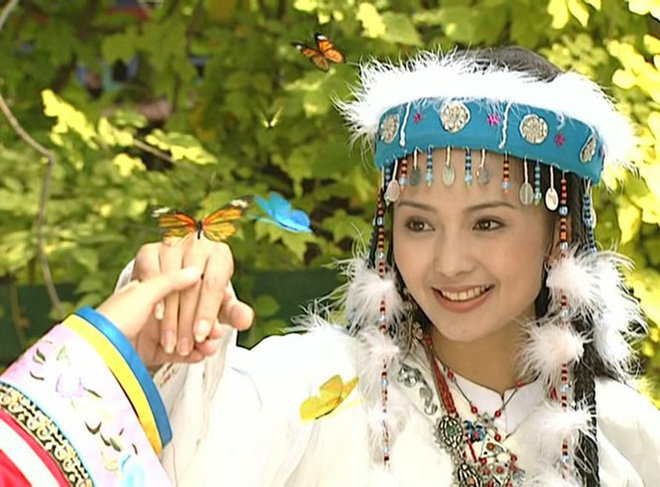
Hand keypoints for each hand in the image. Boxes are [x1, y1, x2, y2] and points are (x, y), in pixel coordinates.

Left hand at [97, 267, 215, 366]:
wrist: (95, 352)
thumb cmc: (114, 316)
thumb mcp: (144, 291)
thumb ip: (171, 280)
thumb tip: (196, 270)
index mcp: (148, 290)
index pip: (183, 290)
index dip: (202, 296)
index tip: (220, 301)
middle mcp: (152, 309)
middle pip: (187, 315)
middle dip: (206, 323)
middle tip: (218, 330)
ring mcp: (152, 332)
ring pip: (185, 334)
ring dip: (201, 340)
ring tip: (212, 346)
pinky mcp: (150, 353)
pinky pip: (177, 353)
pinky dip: (191, 354)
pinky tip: (202, 354)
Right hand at [132, 238, 253, 357]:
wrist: (178, 276)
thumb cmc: (205, 291)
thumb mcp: (221, 303)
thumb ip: (235, 313)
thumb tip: (244, 320)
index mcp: (220, 254)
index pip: (214, 284)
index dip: (207, 312)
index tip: (201, 336)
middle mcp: (197, 244)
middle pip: (191, 286)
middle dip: (187, 322)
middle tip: (185, 347)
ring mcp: (171, 244)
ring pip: (169, 283)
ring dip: (169, 317)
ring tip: (171, 342)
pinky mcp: (149, 250)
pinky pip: (150, 273)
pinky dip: (154, 296)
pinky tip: (157, 318)